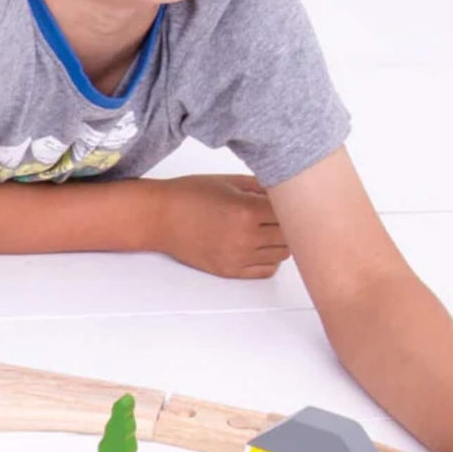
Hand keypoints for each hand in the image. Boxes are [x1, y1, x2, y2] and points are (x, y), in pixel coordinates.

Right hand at [154, 174, 290, 278]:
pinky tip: (261, 245)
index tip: (290, 199)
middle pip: (290, 235)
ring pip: (283, 254)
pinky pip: (266, 270)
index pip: (289, 211)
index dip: (292, 204)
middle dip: (289, 222)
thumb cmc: (189, 195)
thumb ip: (260, 187)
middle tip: (281, 212)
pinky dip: (270, 259)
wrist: (160, 217)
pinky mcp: (230, 270)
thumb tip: (285, 192)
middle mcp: (245, 237)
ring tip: (270, 228)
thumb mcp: (228, 181)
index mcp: (246, 210)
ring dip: (281, 240)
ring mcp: (238, 257)